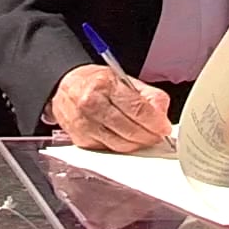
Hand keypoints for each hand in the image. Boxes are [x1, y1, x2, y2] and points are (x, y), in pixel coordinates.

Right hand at [49, 65, 172, 152]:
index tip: (164, 127)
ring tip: (144, 137)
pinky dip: (121, 147)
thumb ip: (147, 95)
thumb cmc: (95, 83)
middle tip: (157, 134)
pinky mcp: (81, 139)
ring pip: (120, 144)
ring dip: (137, 144)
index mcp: (105, 85)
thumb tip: (162, 115)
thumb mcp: (123, 79)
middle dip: (149, 135)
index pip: (137, 109)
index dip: (155, 122)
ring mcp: (84, 124)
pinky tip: (126, 138)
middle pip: (130, 130)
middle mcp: (92, 104)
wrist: (65, 87)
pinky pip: (109, 149)